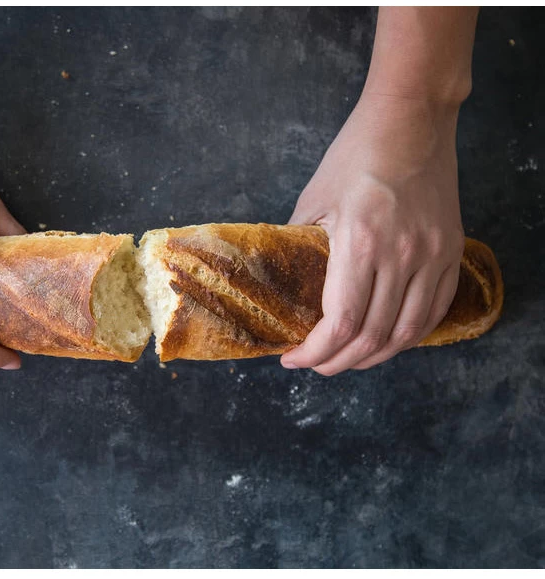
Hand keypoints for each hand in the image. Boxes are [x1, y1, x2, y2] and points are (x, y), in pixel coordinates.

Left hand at [281, 93, 464, 374]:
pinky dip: (408, 336)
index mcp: (360, 244)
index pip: (340, 324)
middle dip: (338, 362)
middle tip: (316, 364)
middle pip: (372, 337)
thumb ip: (300, 249)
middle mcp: (401, 257)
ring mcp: (432, 256)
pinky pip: (433, 312)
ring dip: (373, 357)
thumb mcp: (311, 201)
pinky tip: (386, 341)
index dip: (315, 353)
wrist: (411, 121)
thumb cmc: (354, 156)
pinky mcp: (451, 253)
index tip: (293, 359)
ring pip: (405, 333)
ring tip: (347, 360)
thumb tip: (286, 287)